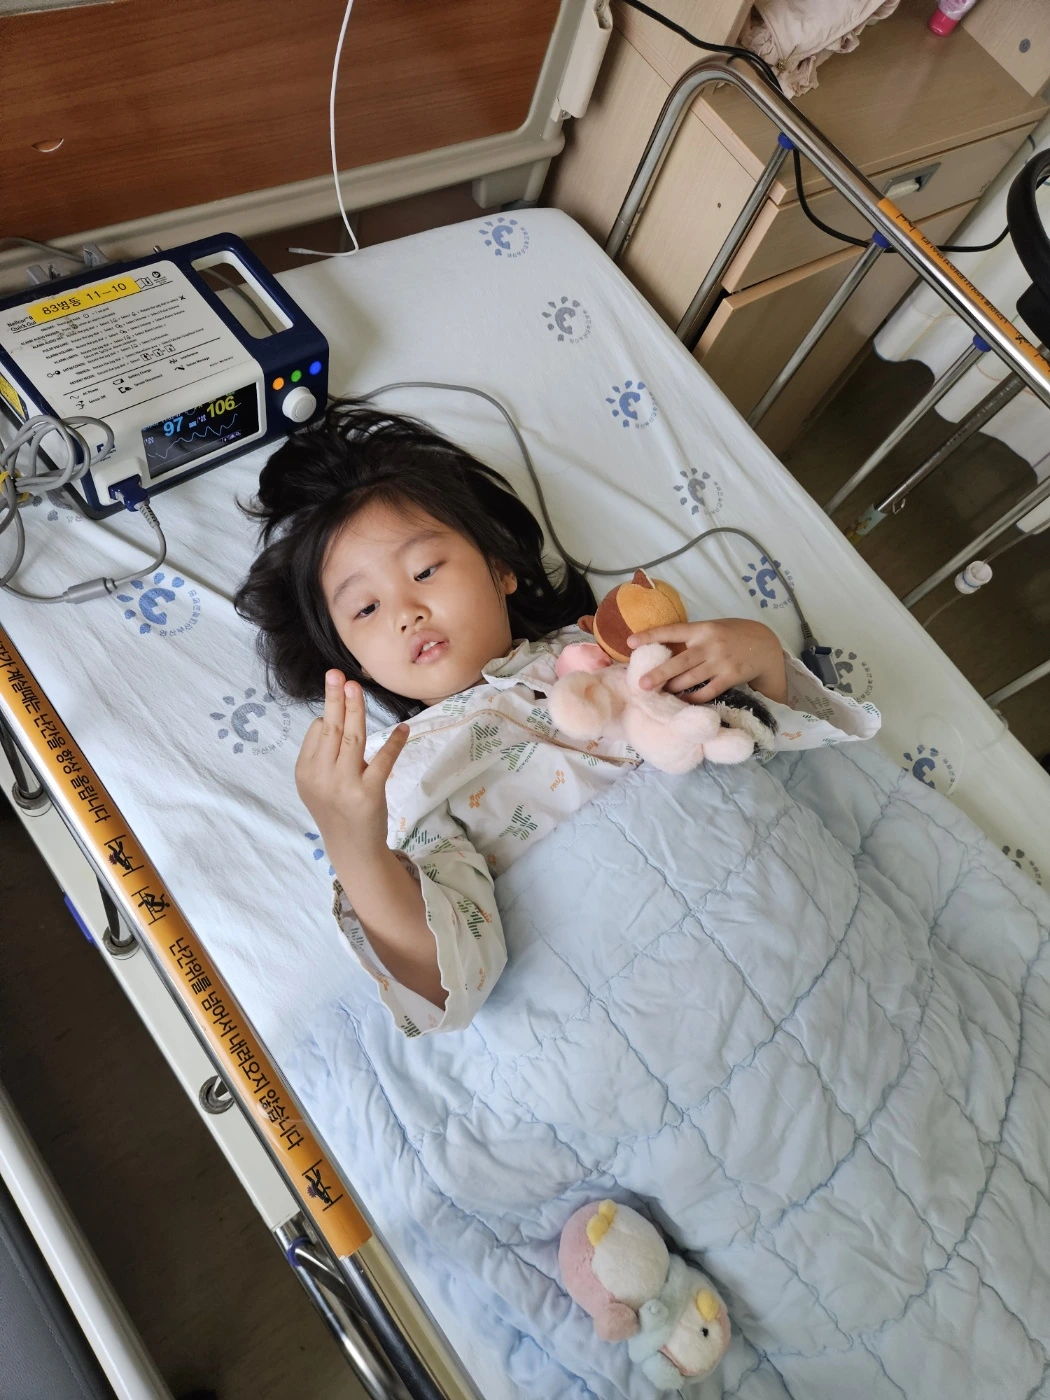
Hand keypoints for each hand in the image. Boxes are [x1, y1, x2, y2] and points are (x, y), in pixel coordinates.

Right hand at [295, 670, 408, 849]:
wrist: (352, 848)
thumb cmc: (336, 809)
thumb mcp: (316, 784)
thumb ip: (322, 755)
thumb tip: (332, 717)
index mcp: (305, 772)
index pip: (316, 733)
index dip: (329, 718)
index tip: (339, 708)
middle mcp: (321, 777)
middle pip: (329, 730)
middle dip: (334, 699)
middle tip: (337, 674)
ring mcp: (344, 785)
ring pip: (351, 738)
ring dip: (355, 709)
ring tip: (357, 687)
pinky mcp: (369, 793)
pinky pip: (383, 760)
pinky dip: (394, 742)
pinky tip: (403, 728)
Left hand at [627, 619, 787, 703]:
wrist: (764, 644)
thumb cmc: (731, 635)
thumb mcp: (711, 629)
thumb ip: (691, 638)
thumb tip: (660, 650)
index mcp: (702, 629)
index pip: (672, 631)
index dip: (650, 636)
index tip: (630, 642)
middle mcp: (710, 644)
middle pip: (680, 662)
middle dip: (659, 674)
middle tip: (641, 684)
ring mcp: (721, 661)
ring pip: (691, 679)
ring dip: (674, 688)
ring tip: (661, 694)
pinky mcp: (730, 677)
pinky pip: (708, 691)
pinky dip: (694, 698)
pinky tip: (684, 702)